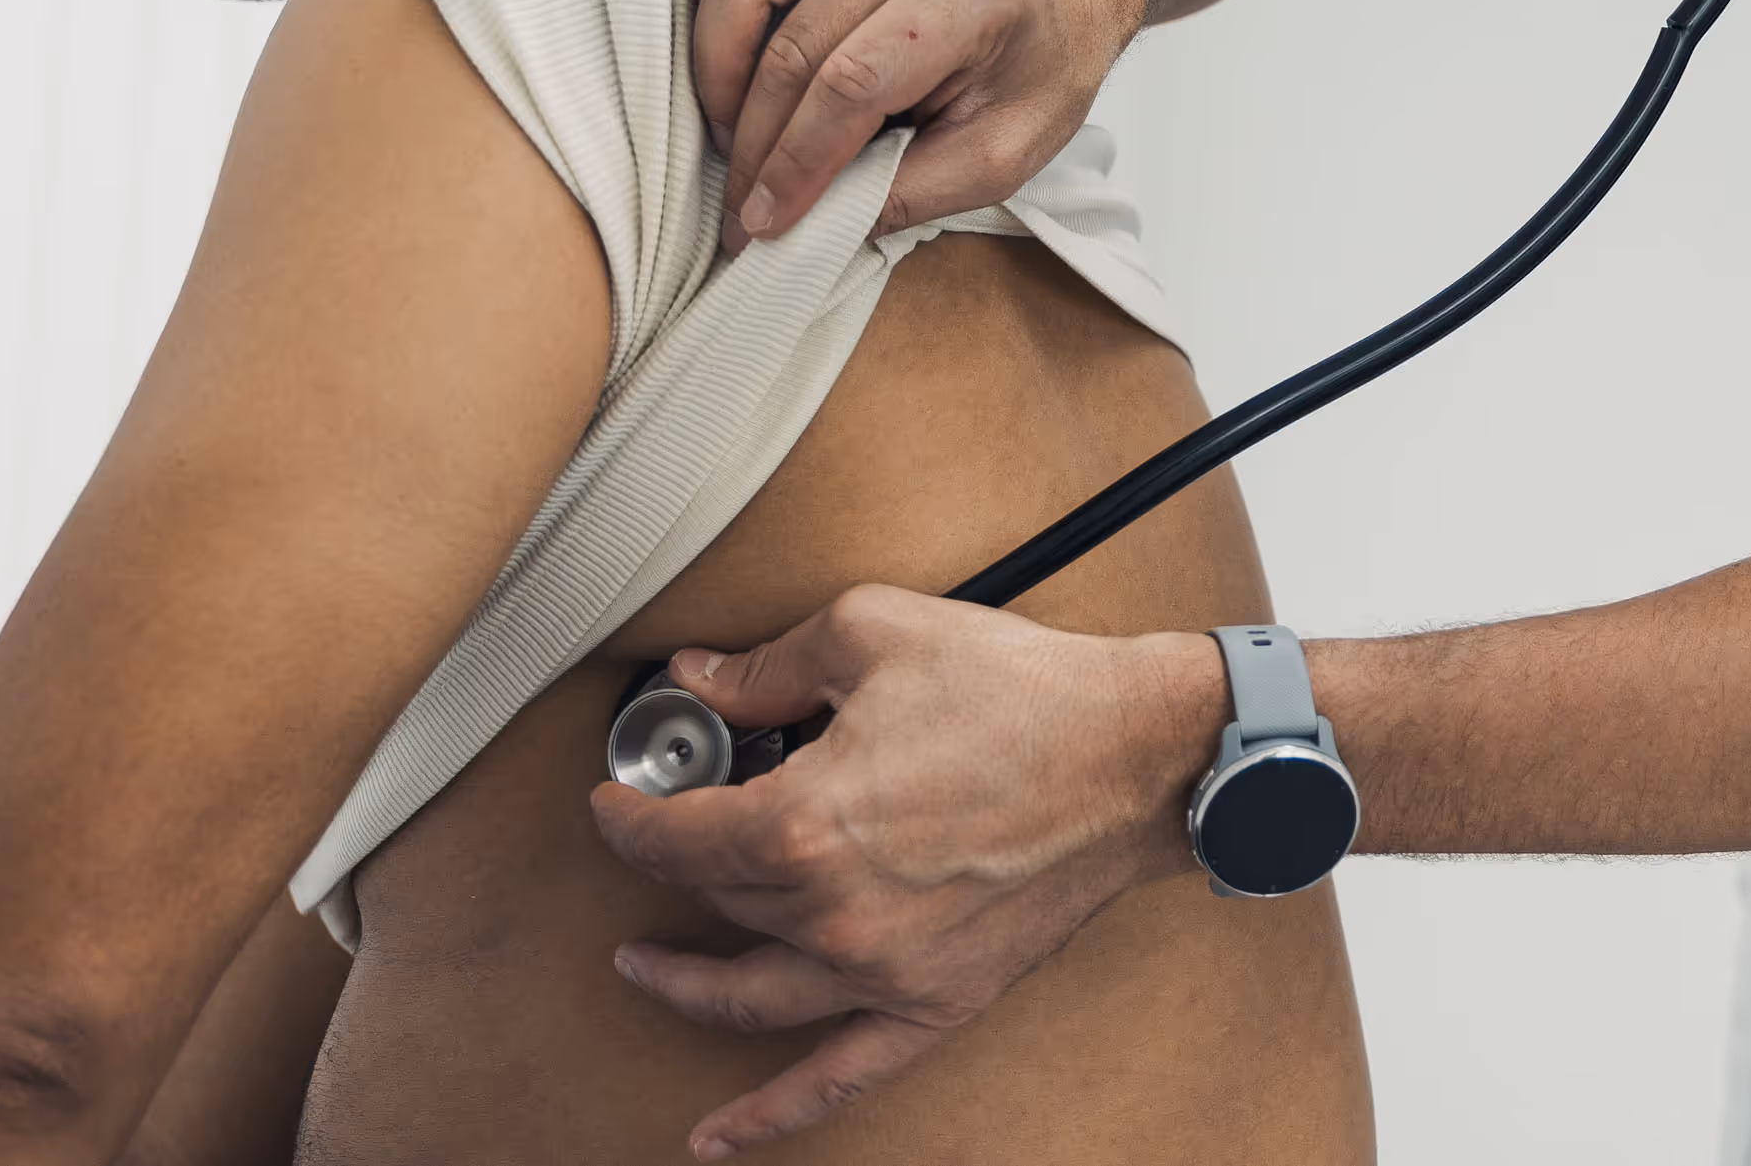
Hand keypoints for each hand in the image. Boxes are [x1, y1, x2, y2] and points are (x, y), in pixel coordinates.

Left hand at [589, 587, 1216, 1157]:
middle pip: (715, 900)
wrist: (1134, 754)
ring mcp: (880, 970)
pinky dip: (770, 1115)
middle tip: (659, 832)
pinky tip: (716, 1136)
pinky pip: (837, 1078)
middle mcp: (832, 911)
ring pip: (748, 995)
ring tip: (647, 965)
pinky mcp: (933, 1001)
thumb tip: (700, 681)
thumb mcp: (872, 634)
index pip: (675, 838)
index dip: (629, 816)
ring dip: (684, 984)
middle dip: (672, 863)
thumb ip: (767, 666)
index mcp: (805, 822)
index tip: (617, 801)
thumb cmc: (1021, 691)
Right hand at [686, 0, 1136, 240]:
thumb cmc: (1034, 59)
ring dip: (716, 67)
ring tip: (733, 126)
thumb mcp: (1008, 149)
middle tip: (740, 203)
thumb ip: (913, 192)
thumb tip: (807, 224)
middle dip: (753, 142)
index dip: (795, 164)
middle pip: (792, 44)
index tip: (761, 222)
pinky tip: (727, 31)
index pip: (852, 84)